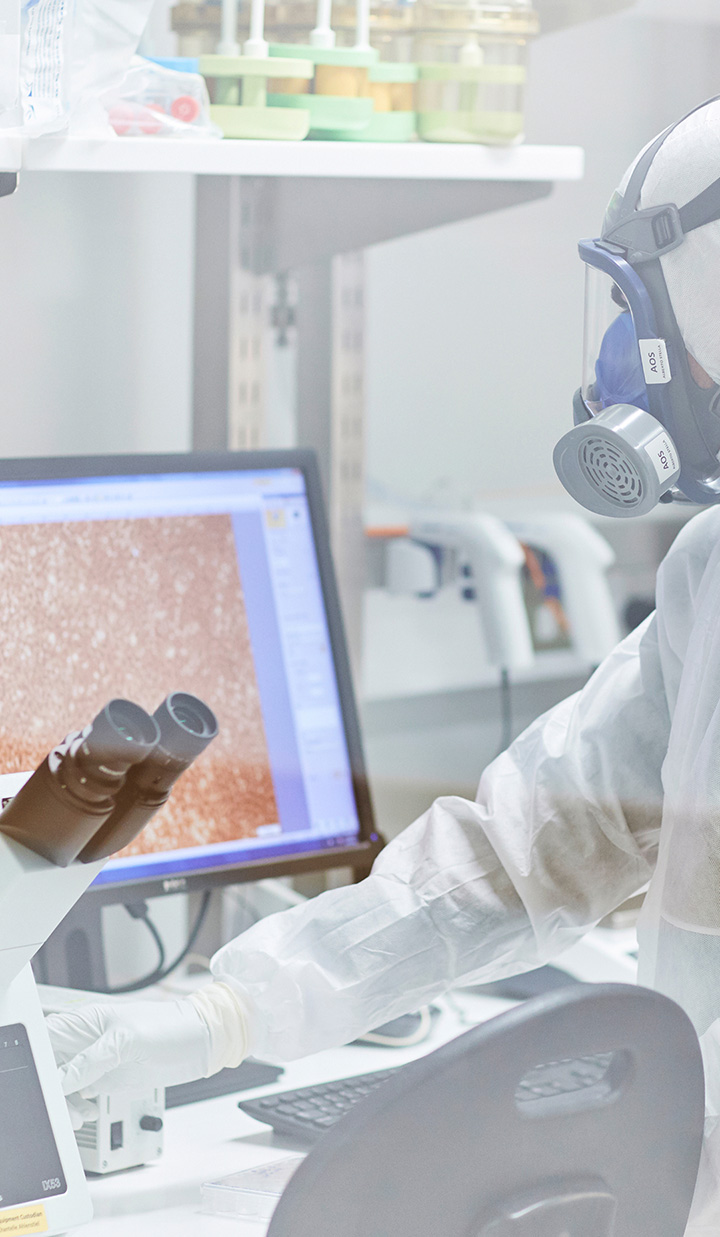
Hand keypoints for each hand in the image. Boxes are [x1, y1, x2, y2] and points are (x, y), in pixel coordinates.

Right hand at [46, 997, 211, 1103]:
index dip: (40, 1059)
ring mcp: (98, 1062)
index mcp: (87, 1022)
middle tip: (60, 1105)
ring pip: (64, 1085)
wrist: (201, 1043)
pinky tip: (89, 1112)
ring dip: (64, 1102)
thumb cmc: (171, 1027)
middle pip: (51, 1065)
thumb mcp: (128, 1040)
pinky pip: (81, 1096)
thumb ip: (93, 1059)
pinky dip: (78, 1107)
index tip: (46, 1082)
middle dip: (51, 1087)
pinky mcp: (108, 1079)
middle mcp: (88, 1042)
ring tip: (78, 1115)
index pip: (48, 1037)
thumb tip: (63, 1078)